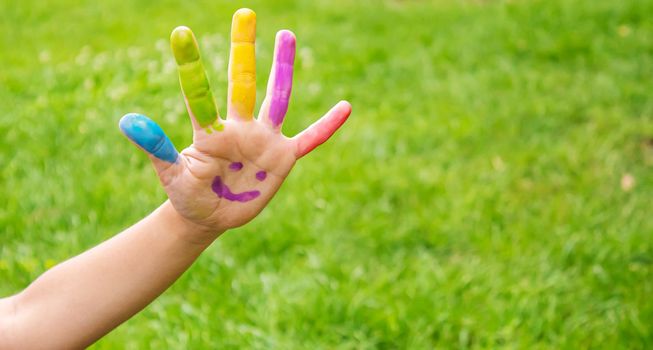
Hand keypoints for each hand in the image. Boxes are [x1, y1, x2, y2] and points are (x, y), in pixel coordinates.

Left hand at [118, 8, 350, 241]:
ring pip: (277, 99)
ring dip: (283, 69)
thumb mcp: (172, 175)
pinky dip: (326, 126)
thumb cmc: (188, 194)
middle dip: (243, 50)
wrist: (209, 215)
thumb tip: (128, 120)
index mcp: (209, 132)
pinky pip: (310, 139)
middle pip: (243, 84)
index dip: (191, 66)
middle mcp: (238, 128)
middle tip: (245, 13)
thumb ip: (157, 148)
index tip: (180, 33)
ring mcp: (263, 140)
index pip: (199, 94)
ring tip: (286, 34)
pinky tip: (346, 107)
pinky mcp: (283, 158)